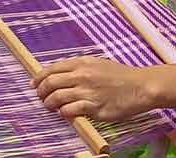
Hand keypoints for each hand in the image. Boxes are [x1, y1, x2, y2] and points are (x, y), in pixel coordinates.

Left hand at [32, 57, 156, 122]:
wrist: (140, 86)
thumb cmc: (120, 75)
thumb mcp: (96, 63)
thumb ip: (77, 68)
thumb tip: (58, 74)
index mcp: (81, 63)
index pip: (52, 69)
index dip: (39, 77)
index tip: (34, 84)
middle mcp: (82, 76)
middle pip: (51, 83)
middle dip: (41, 91)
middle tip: (41, 97)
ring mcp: (88, 92)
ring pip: (58, 98)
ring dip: (50, 104)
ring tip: (50, 107)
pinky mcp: (95, 108)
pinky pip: (71, 111)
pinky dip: (64, 112)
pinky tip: (65, 113)